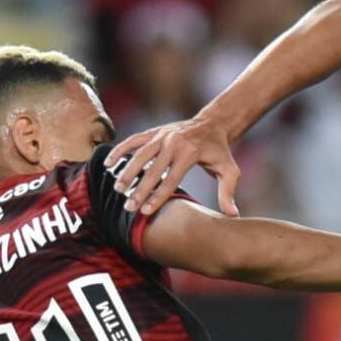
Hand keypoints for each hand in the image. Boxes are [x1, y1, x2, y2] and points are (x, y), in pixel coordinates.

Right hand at [110, 116, 240, 216]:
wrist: (212, 124)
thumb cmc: (220, 152)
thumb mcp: (229, 171)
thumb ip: (228, 193)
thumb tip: (232, 216)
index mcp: (189, 153)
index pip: (170, 180)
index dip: (157, 197)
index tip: (145, 212)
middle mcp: (173, 143)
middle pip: (152, 170)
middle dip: (139, 190)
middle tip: (128, 207)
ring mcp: (161, 135)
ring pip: (139, 155)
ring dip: (127, 172)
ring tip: (118, 189)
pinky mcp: (154, 132)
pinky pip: (133, 141)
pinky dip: (120, 151)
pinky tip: (108, 164)